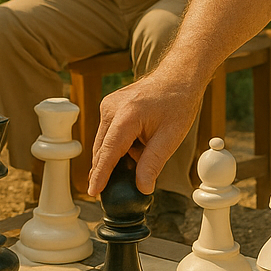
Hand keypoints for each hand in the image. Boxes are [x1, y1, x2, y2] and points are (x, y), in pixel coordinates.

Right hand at [87, 73, 202, 195]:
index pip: (108, 152)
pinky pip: (108, 133)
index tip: (92, 192)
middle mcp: (111, 108)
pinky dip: (119, 145)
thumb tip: (143, 187)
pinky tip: (137, 145)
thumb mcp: (170, 138)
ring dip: (116, 156)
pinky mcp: (110, 106)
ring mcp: (108, 105)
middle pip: (101, 149)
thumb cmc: (177, 103)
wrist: (178, 77)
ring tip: (139, 157)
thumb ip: (153, 163)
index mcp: (126, 116)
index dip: (100, 175)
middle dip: (105, 170)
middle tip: (111, 192)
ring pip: (104, 142)